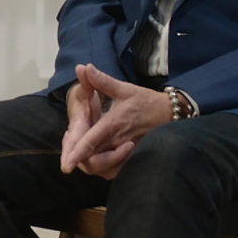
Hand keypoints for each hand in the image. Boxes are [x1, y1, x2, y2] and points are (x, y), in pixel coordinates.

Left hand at [59, 64, 172, 178]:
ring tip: (82, 154)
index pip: (91, 142)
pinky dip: (104, 168)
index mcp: (113, 124)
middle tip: (69, 154)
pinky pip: (115, 170)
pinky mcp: (132, 158)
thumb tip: (83, 67)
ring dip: (92, 164)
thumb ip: (102, 81)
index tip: (66, 165)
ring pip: (104, 168)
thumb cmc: (146, 101)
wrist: (171, 114)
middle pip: (94, 160)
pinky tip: (97, 158)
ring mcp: (126, 152)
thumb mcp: (124, 89)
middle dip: (80, 160)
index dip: (77, 153)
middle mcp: (118, 141)